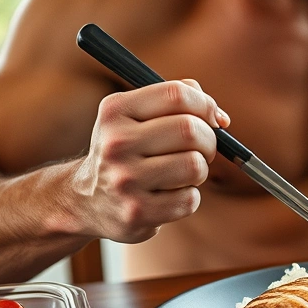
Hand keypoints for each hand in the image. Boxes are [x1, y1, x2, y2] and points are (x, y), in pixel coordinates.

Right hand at [71, 79, 230, 242]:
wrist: (86, 200)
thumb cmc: (126, 151)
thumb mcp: (135, 116)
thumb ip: (175, 101)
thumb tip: (221, 118)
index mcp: (115, 112)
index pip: (176, 95)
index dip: (206, 104)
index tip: (213, 118)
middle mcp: (115, 144)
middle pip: (189, 130)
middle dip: (209, 140)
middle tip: (203, 149)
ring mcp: (124, 180)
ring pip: (194, 166)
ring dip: (199, 170)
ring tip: (182, 174)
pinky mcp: (136, 213)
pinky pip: (189, 200)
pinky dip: (188, 197)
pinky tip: (169, 196)